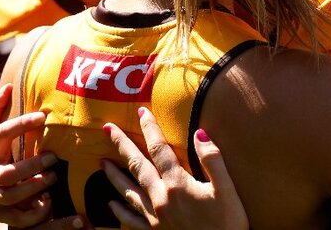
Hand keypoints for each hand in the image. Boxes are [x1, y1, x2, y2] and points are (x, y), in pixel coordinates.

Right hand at [0, 83, 63, 227]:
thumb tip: (7, 86)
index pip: (2, 134)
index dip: (21, 124)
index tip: (43, 116)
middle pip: (8, 172)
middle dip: (31, 166)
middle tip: (54, 156)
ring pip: (12, 196)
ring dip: (34, 188)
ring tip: (53, 177)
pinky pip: (16, 219)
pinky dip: (33, 214)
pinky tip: (48, 204)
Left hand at [101, 107, 247, 229]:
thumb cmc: (228, 225)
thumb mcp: (227, 190)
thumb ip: (213, 160)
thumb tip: (200, 132)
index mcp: (178, 185)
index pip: (159, 150)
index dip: (150, 129)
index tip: (141, 112)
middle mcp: (161, 199)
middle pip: (137, 166)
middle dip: (121, 145)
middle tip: (106, 128)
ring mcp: (155, 219)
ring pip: (128, 192)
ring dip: (114, 175)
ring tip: (102, 163)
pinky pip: (131, 221)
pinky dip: (119, 211)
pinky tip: (111, 205)